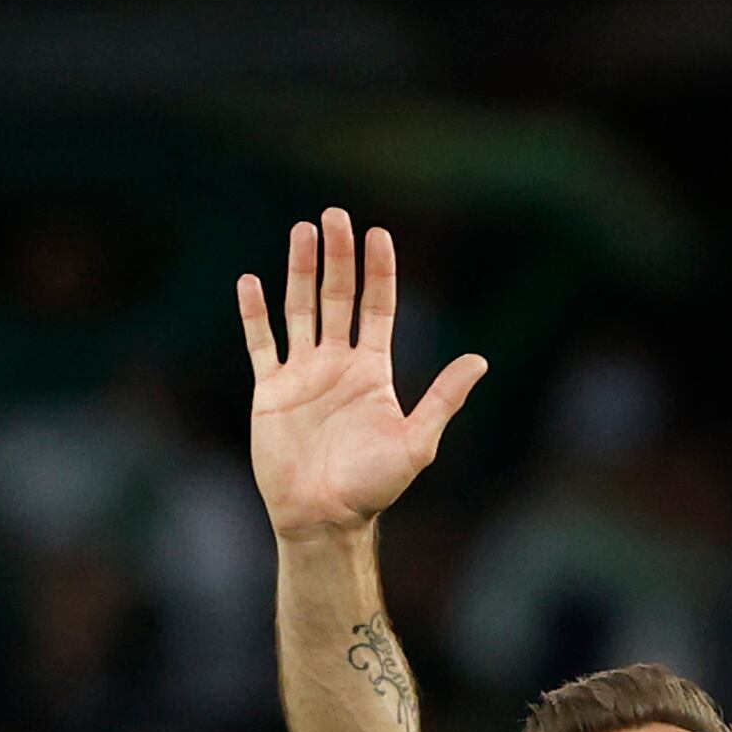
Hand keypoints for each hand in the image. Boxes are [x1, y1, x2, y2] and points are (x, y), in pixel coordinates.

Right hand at [238, 209, 486, 540]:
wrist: (324, 516)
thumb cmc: (375, 486)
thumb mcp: (417, 442)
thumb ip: (442, 399)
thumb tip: (480, 360)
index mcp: (374, 372)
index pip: (377, 308)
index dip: (378, 272)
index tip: (378, 234)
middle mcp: (338, 365)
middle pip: (337, 297)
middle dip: (338, 257)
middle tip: (334, 215)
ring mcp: (303, 375)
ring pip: (299, 309)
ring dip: (298, 270)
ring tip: (302, 231)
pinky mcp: (271, 391)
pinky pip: (261, 344)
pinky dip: (255, 314)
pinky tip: (250, 281)